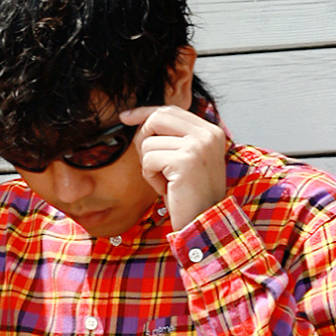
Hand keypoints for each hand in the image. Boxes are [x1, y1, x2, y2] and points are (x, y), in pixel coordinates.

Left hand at [120, 102, 226, 233]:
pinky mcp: (184, 161)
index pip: (171, 110)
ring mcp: (197, 146)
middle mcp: (207, 134)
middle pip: (157, 117)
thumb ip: (174, 138)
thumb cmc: (191, 197)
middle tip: (149, 163)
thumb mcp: (187, 161)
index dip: (144, 112)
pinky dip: (151, 177)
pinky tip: (165, 189)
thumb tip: (143, 120)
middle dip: (143, 138)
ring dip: (149, 166)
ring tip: (166, 182)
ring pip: (149, 141)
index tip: (125, 117)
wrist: (204, 224)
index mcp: (210, 131)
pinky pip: (149, 159)